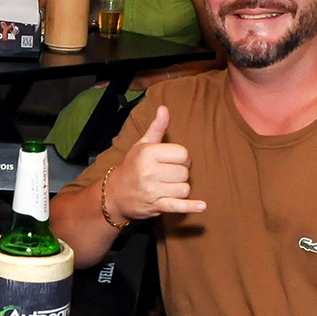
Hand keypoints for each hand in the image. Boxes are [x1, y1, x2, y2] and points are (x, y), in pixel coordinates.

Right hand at [103, 104, 206, 221]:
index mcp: (148, 153)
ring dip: (180, 189)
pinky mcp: (156, 206)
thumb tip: (164, 108)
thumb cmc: (131, 167)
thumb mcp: (141, 145)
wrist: (114, 195)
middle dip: (181, 174)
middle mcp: (149, 172)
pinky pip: (178, 206)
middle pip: (185, 172)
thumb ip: (156, 128)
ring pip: (184, 189)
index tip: (173, 162)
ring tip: (168, 187)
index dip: (182, 159)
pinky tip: (202, 206)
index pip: (182, 154)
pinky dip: (190, 207)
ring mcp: (152, 191)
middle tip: (169, 175)